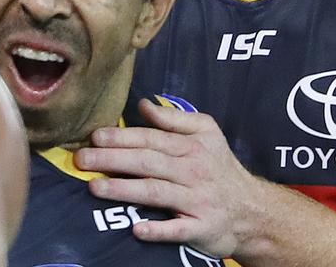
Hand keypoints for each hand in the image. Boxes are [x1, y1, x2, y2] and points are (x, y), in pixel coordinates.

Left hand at [75, 98, 255, 258]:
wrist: (253, 210)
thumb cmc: (220, 168)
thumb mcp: (207, 132)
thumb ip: (175, 118)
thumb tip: (143, 105)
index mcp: (191, 146)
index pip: (151, 139)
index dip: (122, 137)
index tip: (95, 136)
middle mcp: (192, 171)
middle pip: (147, 163)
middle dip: (113, 160)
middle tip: (82, 159)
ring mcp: (196, 201)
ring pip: (156, 193)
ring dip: (124, 190)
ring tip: (95, 187)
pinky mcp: (201, 228)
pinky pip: (178, 229)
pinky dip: (159, 230)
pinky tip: (137, 229)